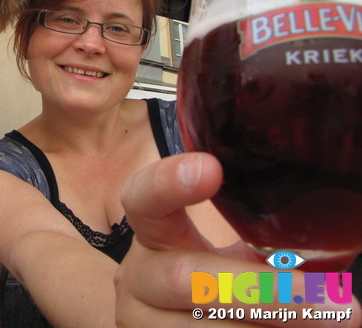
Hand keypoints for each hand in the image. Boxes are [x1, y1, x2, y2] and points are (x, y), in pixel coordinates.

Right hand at [114, 153, 361, 326]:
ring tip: (334, 326)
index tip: (212, 169)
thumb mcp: (234, 255)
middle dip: (265, 294)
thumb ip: (269, 240)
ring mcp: (140, 322)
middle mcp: (139, 277)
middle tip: (338, 306)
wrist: (179, 324)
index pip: (143, 199)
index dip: (168, 182)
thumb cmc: (220, 281)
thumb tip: (344, 229)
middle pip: (185, 278)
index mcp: (155, 234)